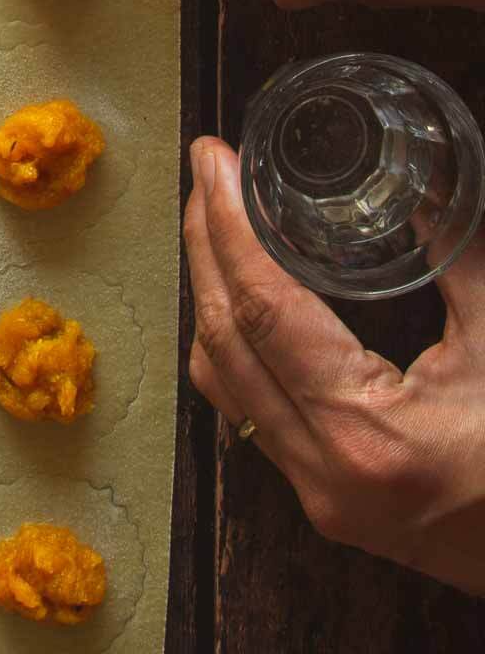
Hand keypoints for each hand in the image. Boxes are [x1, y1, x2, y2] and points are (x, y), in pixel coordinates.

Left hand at [186, 136, 484, 594]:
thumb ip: (459, 262)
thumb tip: (419, 185)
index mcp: (367, 435)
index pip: (263, 309)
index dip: (227, 225)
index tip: (211, 161)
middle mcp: (323, 471)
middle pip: (223, 339)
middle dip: (204, 245)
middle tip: (206, 173)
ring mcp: (318, 494)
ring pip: (222, 381)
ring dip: (209, 294)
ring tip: (213, 221)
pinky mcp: (326, 502)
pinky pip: (247, 412)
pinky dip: (233, 346)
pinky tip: (239, 299)